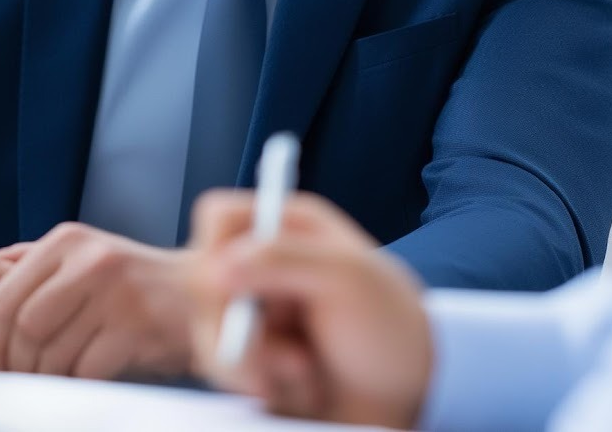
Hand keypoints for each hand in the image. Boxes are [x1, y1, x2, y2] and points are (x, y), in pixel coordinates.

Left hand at [0, 222, 194, 379]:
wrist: (201, 295)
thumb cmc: (135, 284)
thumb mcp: (83, 257)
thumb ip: (35, 263)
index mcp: (66, 241)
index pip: (3, 295)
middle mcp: (89, 260)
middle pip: (23, 326)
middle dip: (14, 363)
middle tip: (15, 380)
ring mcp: (115, 293)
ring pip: (52, 352)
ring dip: (47, 376)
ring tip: (53, 380)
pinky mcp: (137, 327)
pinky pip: (86, 368)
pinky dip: (79, 381)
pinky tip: (86, 377)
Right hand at [185, 191, 433, 429]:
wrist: (409, 396)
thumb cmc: (391, 326)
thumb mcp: (349, 279)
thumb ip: (284, 259)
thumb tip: (217, 267)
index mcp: (285, 228)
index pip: (217, 216)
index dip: (215, 247)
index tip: (232, 284)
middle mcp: (262, 266)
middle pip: (202, 282)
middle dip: (233, 325)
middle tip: (275, 354)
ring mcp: (253, 314)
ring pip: (208, 334)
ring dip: (250, 363)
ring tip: (303, 374)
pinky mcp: (252, 358)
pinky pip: (224, 372)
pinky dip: (257, 385)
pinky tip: (299, 388)